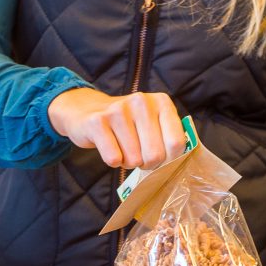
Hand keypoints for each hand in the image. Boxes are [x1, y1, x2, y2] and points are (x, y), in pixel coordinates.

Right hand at [48, 88, 185, 169]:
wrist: (87, 112)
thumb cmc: (128, 125)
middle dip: (147, 164)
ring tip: (122, 148)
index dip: (170, 160)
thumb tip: (178, 164)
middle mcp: (141, 102)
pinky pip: (113, 159)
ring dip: (128, 162)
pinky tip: (110, 148)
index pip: (176, 143)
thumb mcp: (153, 123)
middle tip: (139, 156)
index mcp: (161, 102)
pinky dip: (113, 161)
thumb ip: (169, 138)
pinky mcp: (97, 122)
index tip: (161, 160)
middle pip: (155, 155)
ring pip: (133, 159)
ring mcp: (118, 111)